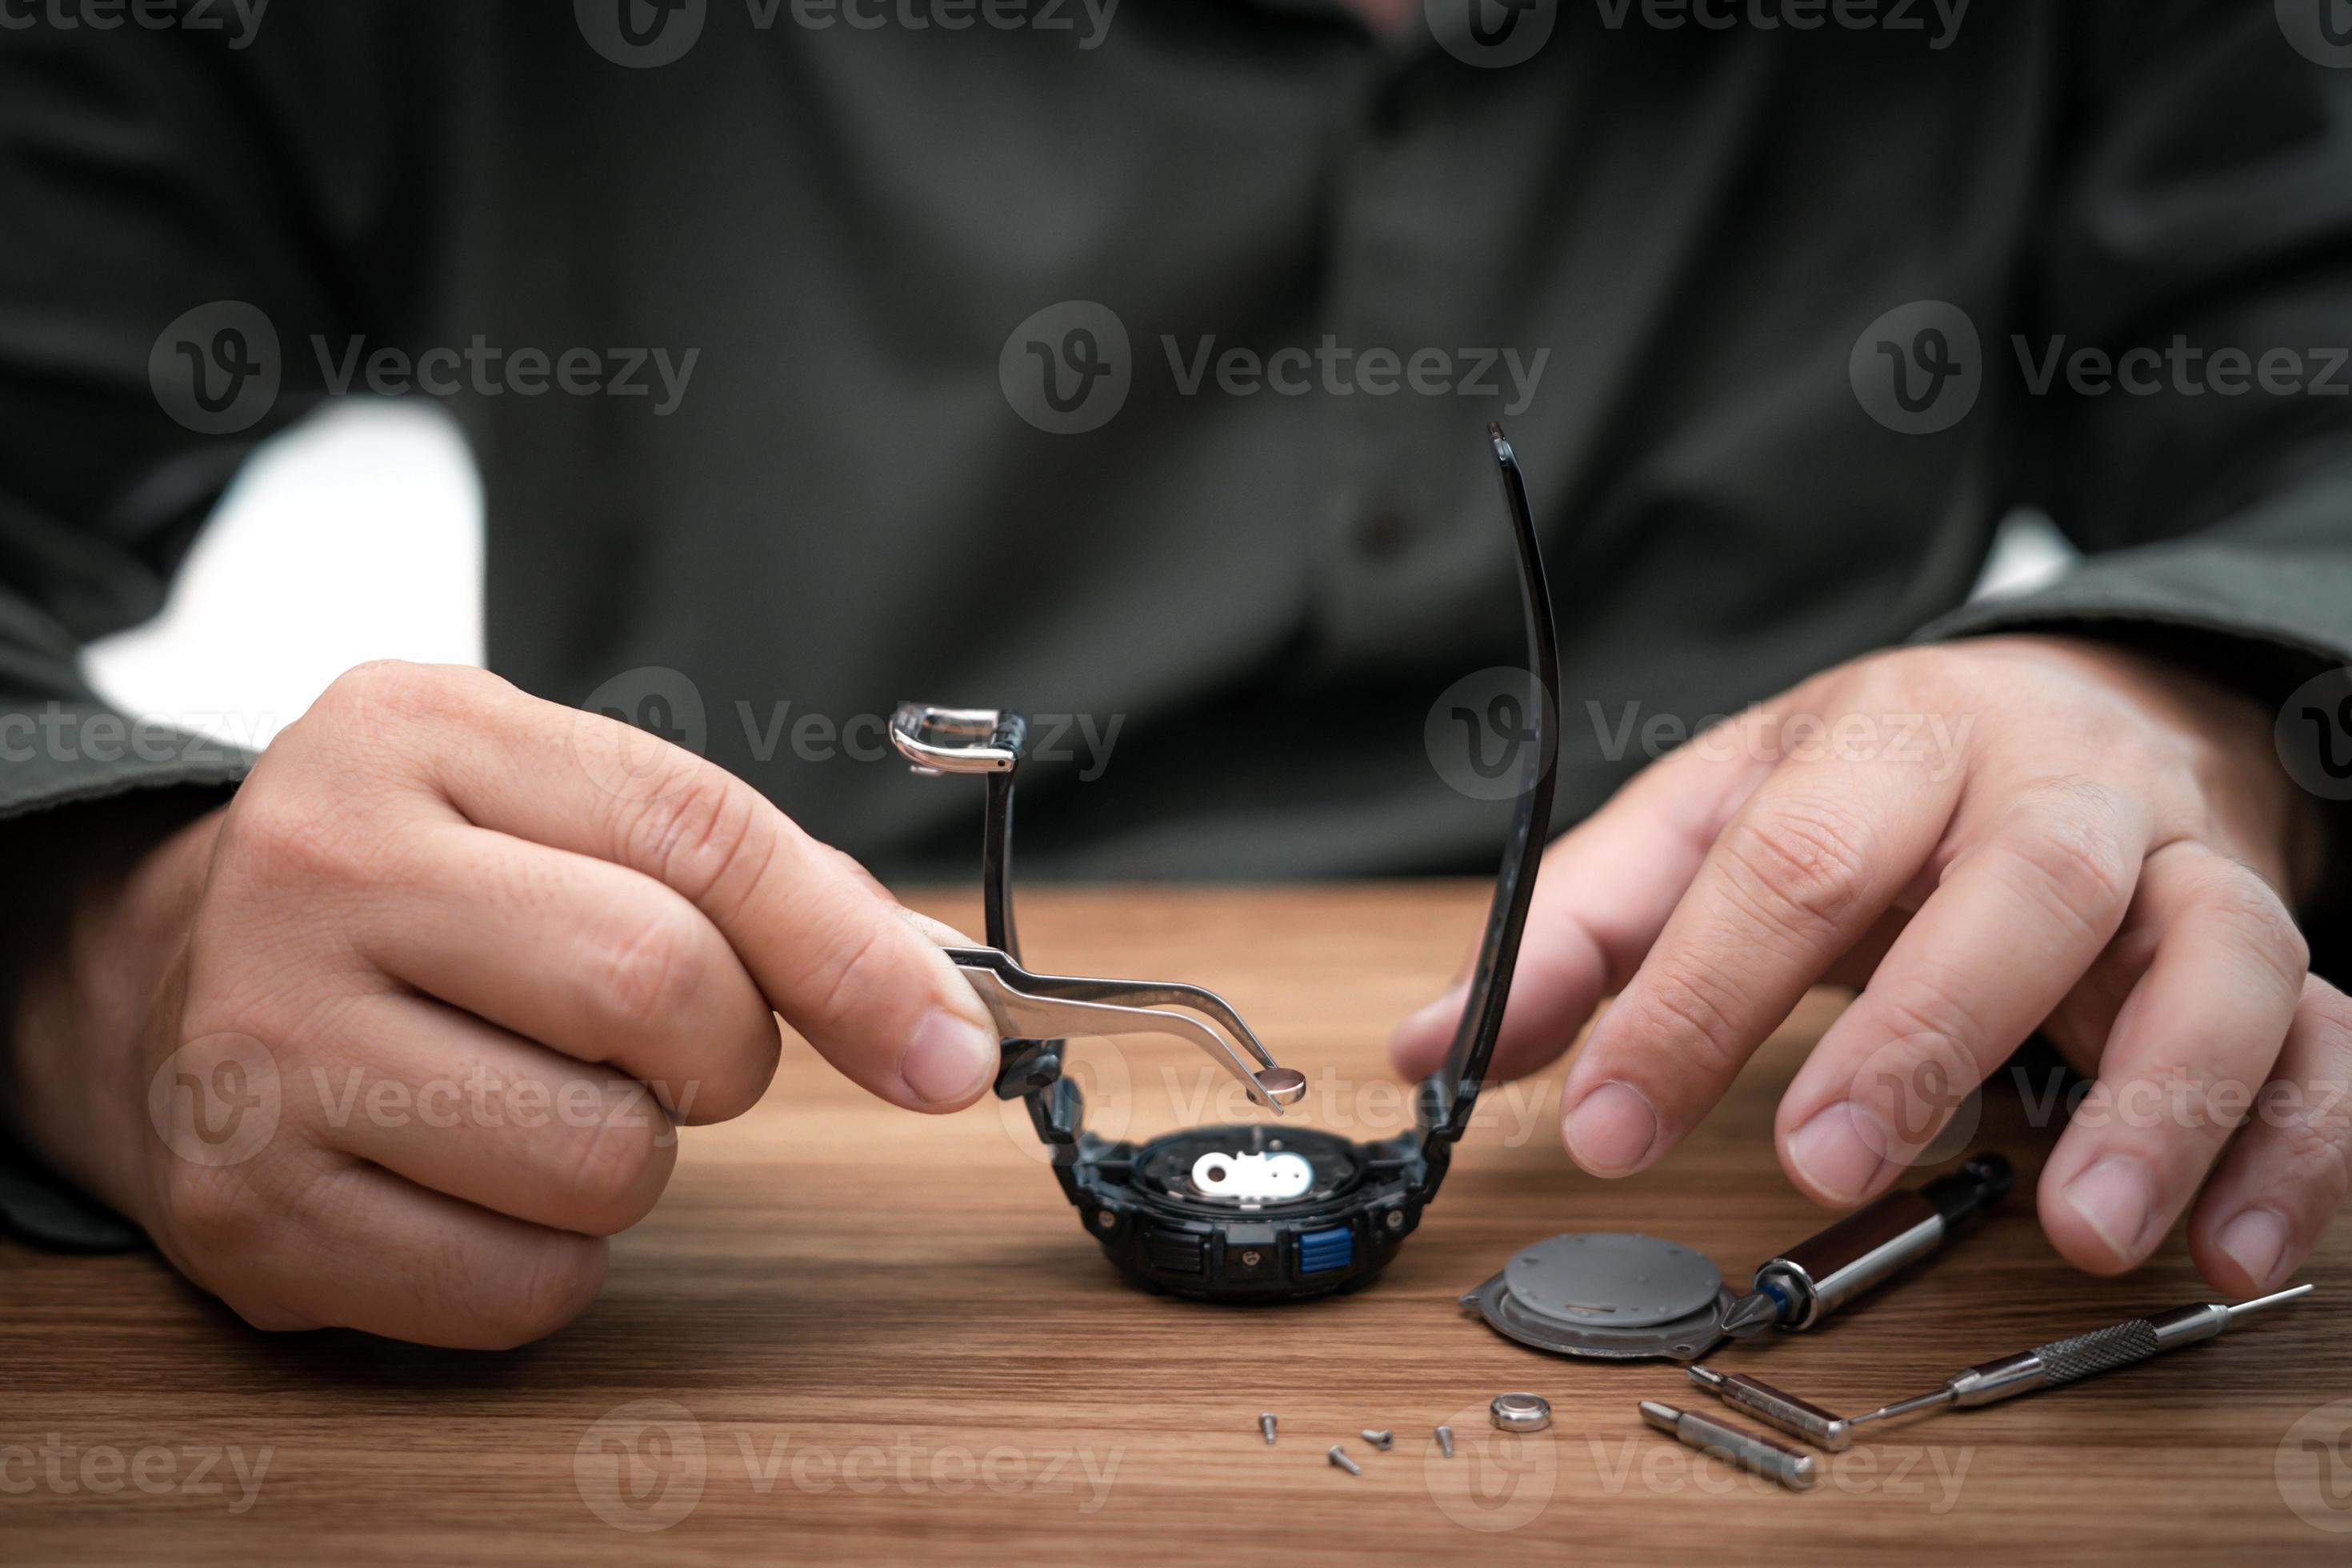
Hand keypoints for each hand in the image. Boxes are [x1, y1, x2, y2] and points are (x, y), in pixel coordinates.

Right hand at [4, 662, 999, 1346]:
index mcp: (419, 732)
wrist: (169, 977)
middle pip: (656, 988)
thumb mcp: (559, 809)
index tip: (949, 1047)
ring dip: (633, 1157)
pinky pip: (521, 1284)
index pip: (698, 832)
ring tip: (546, 1095)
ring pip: (602, 1158)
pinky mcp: (247, 1211)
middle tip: (671, 1047)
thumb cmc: (424, 892)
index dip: (852, 953)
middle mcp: (320, 869)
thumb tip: (940, 1020)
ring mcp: (265, 1046)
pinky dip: (552, 1257)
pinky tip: (477, 1179)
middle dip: (722, 1050)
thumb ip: (752, 881)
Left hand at [1394, 635, 2349, 1294]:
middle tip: (1826, 1163)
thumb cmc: (1884, 777)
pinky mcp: (2271, 938)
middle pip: (2017, 888)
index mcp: (1891, 745)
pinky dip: (2298, 1143)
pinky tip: (2224, 1247)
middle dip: (1924, 1031)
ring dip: (2162, 1098)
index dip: (1690, 1000)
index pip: (1787, 863)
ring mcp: (2181, 869)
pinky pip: (2327, 1036)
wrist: (2084, 695)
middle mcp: (2051, 794)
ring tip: (2085, 1232)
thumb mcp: (1723, 809)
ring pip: (2217, 957)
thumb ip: (1587, 926)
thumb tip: (1431, 1042)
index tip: (1609, 1128)